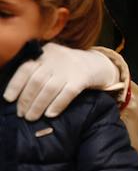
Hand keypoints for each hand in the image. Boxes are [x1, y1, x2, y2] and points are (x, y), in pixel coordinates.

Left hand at [3, 43, 119, 120]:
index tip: (8, 99)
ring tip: (32, 117)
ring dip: (38, 106)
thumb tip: (16, 93)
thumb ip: (36, 69)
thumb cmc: (67, 67)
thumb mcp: (51, 60)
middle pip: (36, 81)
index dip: (15, 85)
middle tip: (21, 114)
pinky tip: (50, 114)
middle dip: (26, 100)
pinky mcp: (83, 78)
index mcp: (45, 52)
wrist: (97, 64)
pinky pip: (67, 93)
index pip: (26, 68)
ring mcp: (71, 68)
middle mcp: (57, 58)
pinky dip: (57, 105)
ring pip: (50, 89)